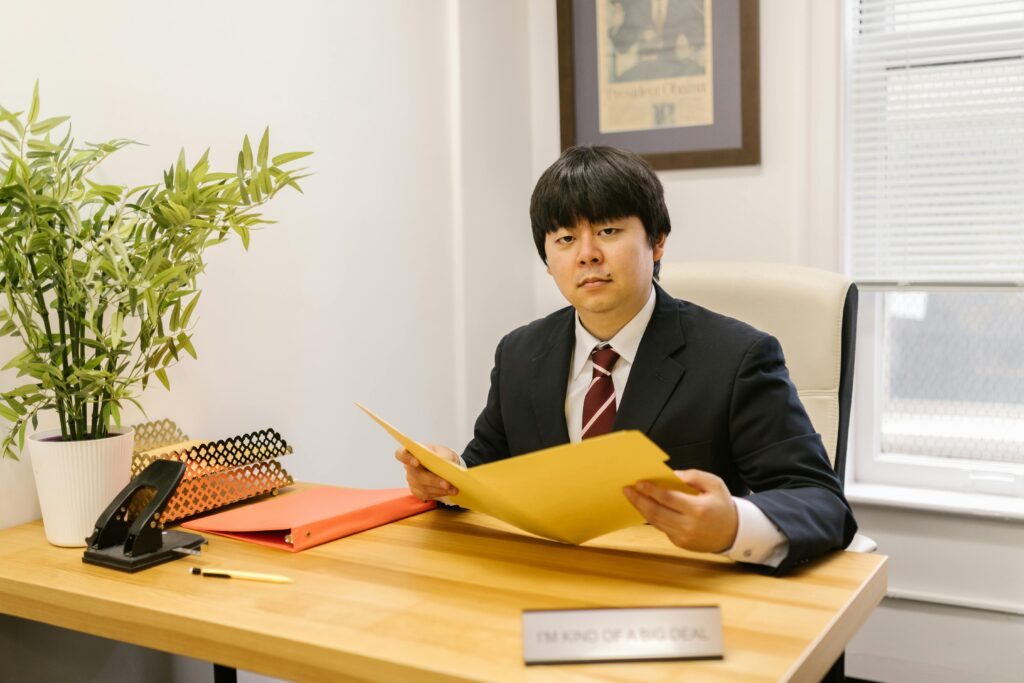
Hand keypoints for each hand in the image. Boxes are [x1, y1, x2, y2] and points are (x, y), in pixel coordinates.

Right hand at [394, 444, 460, 501]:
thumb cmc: (441, 455)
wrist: (444, 465)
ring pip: (423, 488)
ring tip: (454, 489)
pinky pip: (427, 495)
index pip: (400, 454)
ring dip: (440, 489)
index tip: (416, 462)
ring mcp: (412, 481)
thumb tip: (444, 465)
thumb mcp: (444, 451)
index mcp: (412, 453)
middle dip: (433, 480)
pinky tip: (450, 491)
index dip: (406, 458)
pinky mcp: (418, 492)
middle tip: (447, 483)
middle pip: (416, 475)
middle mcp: (409, 468)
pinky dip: (440, 493)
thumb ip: (442, 456)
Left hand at [623, 469, 738, 553]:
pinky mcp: (680, 543)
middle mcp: (689, 525)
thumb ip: (693, 476)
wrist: (733, 533)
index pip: (668, 498)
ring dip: (641, 509)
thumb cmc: (722, 505)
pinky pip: (661, 528)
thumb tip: (672, 474)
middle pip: (656, 512)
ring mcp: (683, 537)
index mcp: (698, 509)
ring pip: (655, 522)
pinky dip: (652, 517)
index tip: (639, 483)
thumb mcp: (714, 484)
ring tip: (632, 497)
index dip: (651, 490)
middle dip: (639, 500)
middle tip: (627, 490)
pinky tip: (645, 507)